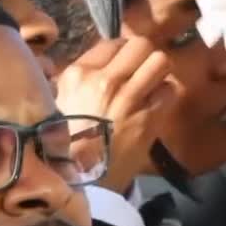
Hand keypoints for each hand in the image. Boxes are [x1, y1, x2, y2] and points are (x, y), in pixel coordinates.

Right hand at [54, 37, 174, 193]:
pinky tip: (155, 107)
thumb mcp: (56, 105)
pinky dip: (165, 97)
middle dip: (144, 56)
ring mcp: (129, 98)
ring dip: (159, 74)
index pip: (112, 43)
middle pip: (140, 44)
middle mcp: (105, 80)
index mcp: (78, 74)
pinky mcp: (148, 118)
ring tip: (151, 86)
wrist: (79, 182)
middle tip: (141, 71)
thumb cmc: (63, 146)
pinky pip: (169, 91)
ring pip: (160, 62)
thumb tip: (86, 66)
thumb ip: (72, 82)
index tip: (122, 65)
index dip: (121, 52)